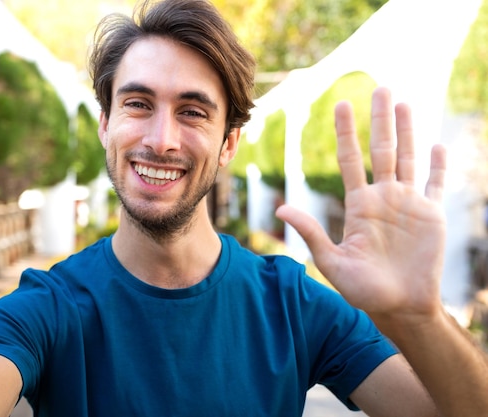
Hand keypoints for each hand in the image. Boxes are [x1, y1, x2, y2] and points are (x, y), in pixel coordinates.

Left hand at [276, 87, 446, 324]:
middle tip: (380, 88)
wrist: (398, 307)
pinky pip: (436, 184)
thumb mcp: (331, 261)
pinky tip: (437, 144)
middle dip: (381, 120)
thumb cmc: (363, 290)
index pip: (351, 159)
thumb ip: (310, 232)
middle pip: (382, 149)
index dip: (347, 133)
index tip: (341, 105)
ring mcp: (409, 204)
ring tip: (405, 103)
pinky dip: (438, 165)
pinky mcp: (432, 215)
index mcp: (359, 204)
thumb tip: (280, 207)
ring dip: (408, 131)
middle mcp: (383, 198)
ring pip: (409, 158)